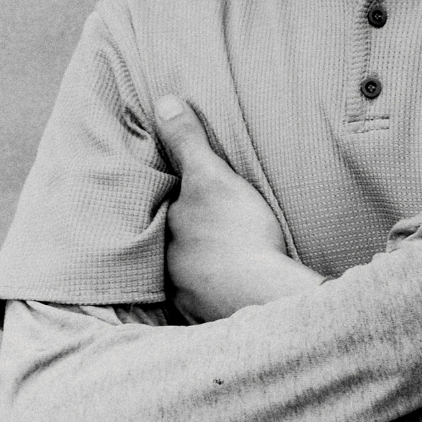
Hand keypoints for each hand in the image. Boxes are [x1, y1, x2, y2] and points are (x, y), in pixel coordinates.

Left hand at [155, 96, 324, 321]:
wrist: (265, 295)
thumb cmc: (236, 232)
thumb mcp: (211, 177)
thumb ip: (186, 142)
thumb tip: (162, 102)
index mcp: (163, 232)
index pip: (157, 209)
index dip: (168, 198)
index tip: (180, 191)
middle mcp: (165, 268)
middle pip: (169, 244)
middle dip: (181, 236)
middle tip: (201, 226)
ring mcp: (186, 297)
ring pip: (185, 275)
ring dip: (196, 267)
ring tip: (213, 256)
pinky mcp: (209, 318)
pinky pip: (207, 300)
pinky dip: (214, 292)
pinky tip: (229, 286)